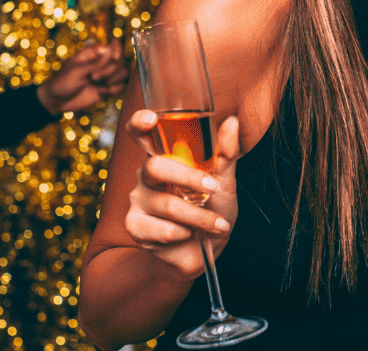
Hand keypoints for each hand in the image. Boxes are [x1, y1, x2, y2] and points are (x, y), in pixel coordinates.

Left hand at [36, 39, 127, 114]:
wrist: (58, 101)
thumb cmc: (63, 82)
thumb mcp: (78, 71)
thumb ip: (97, 63)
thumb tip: (112, 51)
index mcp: (93, 53)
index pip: (113, 46)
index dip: (117, 50)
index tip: (115, 58)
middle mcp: (102, 63)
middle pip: (120, 60)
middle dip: (110, 69)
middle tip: (94, 77)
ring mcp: (105, 76)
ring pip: (123, 72)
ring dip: (115, 79)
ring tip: (100, 85)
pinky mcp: (107, 88)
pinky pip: (121, 86)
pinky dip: (115, 89)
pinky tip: (102, 92)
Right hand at [123, 110, 240, 280]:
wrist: (207, 249)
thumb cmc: (213, 207)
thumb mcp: (224, 179)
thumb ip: (226, 152)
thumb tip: (232, 122)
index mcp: (165, 157)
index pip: (142, 133)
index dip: (140, 122)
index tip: (151, 118)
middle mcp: (146, 176)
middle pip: (155, 166)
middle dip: (189, 178)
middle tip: (213, 189)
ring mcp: (138, 201)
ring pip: (167, 204)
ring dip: (199, 217)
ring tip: (217, 224)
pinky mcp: (135, 226)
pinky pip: (161, 229)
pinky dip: (184, 233)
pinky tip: (190, 235)